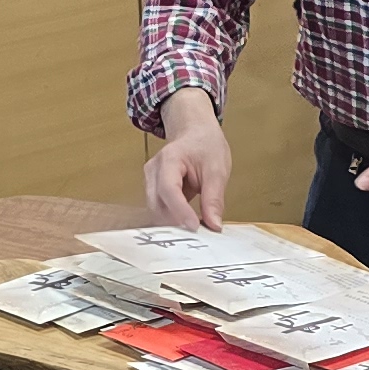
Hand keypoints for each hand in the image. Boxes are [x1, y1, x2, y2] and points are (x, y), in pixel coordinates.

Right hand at [146, 90, 232, 228]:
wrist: (195, 132)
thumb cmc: (205, 145)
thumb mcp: (217, 169)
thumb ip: (214, 198)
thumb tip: (214, 225)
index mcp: (169, 159)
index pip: (169, 190)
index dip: (180, 211)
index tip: (195, 228)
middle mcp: (153, 171)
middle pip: (157, 203)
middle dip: (175, 222)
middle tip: (198, 238)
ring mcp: (151, 181)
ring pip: (156, 210)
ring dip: (174, 223)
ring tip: (195, 233)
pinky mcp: (154, 190)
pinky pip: (160, 210)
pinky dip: (173, 220)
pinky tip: (188, 225)